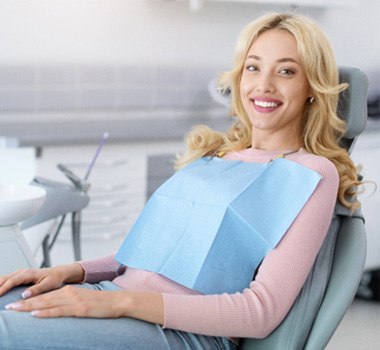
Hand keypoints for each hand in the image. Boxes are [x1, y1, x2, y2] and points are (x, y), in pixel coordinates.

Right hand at [0, 264, 83, 298]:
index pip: (12, 281)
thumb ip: (37, 289)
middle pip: (5, 278)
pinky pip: (6, 279)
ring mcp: (20, 273)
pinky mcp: (19, 276)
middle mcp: (23, 272)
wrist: (58, 273)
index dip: (3, 288)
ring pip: (4, 278)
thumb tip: (24, 295)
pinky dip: (0, 284)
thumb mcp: (49, 284)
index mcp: (29, 274)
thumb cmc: (54, 279)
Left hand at [5, 286, 127, 317]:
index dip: (29, 300)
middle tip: (9, 306)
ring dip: (29, 307)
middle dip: (24, 303)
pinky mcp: (79, 308)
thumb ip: (69, 302)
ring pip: (47, 303)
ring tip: (15, 310)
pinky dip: (46, 312)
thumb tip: (56, 308)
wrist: (117, 301)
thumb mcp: (82, 300)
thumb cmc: (101, 303)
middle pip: (42, 298)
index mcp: (69, 291)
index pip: (45, 296)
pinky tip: (35, 314)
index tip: (16, 303)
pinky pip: (59, 311)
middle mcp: (69, 293)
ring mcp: (73, 301)